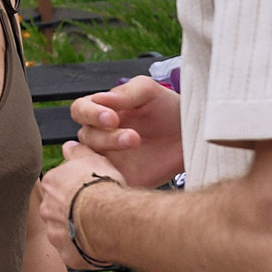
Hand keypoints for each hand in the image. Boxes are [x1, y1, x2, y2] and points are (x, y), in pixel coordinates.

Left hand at [37, 143, 127, 271]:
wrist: (109, 216)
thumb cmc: (102, 186)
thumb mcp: (93, 159)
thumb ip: (78, 153)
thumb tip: (68, 146)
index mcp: (51, 184)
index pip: (60, 186)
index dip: (77, 189)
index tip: (91, 192)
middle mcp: (47, 209)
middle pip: (60, 210)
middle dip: (75, 211)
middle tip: (97, 211)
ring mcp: (55, 233)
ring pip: (67, 232)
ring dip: (80, 231)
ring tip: (102, 229)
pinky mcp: (67, 254)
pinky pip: (76, 252)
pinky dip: (86, 250)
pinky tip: (101, 244)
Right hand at [70, 76, 184, 187]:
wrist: (190, 134)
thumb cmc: (167, 109)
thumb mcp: (148, 92)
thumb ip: (124, 93)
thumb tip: (99, 100)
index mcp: (101, 111)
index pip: (80, 110)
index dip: (90, 114)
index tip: (111, 118)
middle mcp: (100, 134)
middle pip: (85, 135)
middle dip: (107, 136)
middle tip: (132, 136)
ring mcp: (107, 157)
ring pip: (91, 157)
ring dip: (111, 150)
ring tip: (136, 142)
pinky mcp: (119, 177)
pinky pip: (104, 179)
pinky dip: (109, 175)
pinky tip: (125, 167)